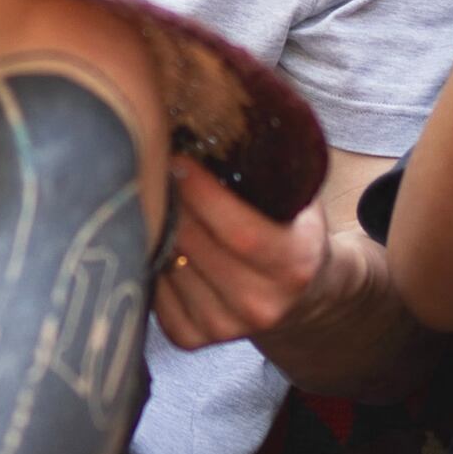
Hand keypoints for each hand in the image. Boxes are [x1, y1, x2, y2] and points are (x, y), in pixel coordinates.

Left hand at [156, 155, 330, 351]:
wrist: (303, 296)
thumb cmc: (293, 230)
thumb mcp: (300, 201)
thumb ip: (270, 171)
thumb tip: (217, 115)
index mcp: (295, 265)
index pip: (240, 232)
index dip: (203, 194)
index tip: (176, 158)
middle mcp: (261, 305)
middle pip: (195, 246)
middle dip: (170, 201)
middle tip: (152, 165)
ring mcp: (224, 327)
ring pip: (169, 266)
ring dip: (154, 228)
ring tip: (150, 196)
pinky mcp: (192, 338)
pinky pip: (153, 292)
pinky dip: (149, 260)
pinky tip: (158, 236)